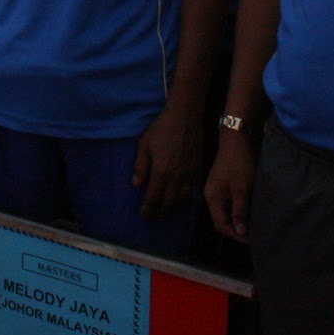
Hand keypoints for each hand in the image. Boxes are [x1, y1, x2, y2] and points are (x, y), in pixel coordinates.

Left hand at [132, 102, 202, 217]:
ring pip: (181, 198)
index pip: (154, 197)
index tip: (144, 215)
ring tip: (164, 210)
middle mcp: (177, 176)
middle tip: (153, 216)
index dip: (148, 208)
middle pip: (168, 202)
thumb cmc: (161, 129)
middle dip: (160, 211)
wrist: (185, 117)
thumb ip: (140, 166)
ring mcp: (189, 174)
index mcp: (162, 171)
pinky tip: (177, 198)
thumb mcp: (144, 145)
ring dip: (171, 206)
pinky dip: (183, 197)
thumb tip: (136, 185)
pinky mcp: (197, 169)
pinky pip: (190, 190)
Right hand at [204, 130, 255, 242]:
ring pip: (227, 212)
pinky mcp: (224, 184)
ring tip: (255, 225)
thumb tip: (240, 232)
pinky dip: (240, 210)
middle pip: (222, 220)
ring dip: (239, 220)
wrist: (236, 140)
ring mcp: (217, 190)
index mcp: (213, 199)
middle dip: (238, 230)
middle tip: (256, 235)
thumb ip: (239, 210)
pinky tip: (251, 211)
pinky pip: (230, 203)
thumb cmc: (239, 164)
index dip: (236, 235)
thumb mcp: (241, 189)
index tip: (253, 241)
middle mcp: (212, 196)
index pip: (221, 225)